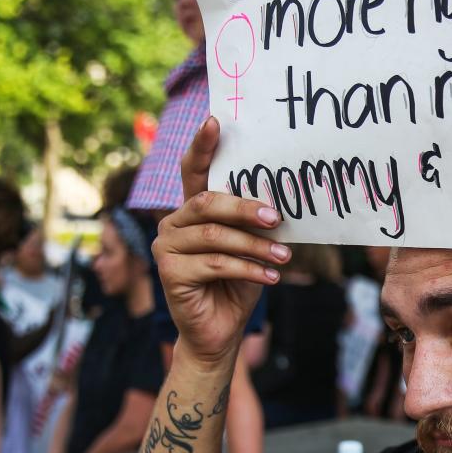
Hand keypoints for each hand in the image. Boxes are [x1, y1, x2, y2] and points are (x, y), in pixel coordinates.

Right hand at [152, 118, 289, 364]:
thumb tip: (281, 202)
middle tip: (278, 218)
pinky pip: (216, 264)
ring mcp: (167, 247)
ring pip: (215, 236)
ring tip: (284, 258)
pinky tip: (272, 277)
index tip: (215, 121)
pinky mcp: (169, 272)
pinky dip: (249, 270)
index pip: (193, 171)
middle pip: (208, 203)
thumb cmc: (237, 284)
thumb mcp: (250, 247)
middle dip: (246, 208)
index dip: (202, 146)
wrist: (219, 332)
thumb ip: (253, 224)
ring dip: (255, 247)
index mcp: (192, 210)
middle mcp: (174, 222)